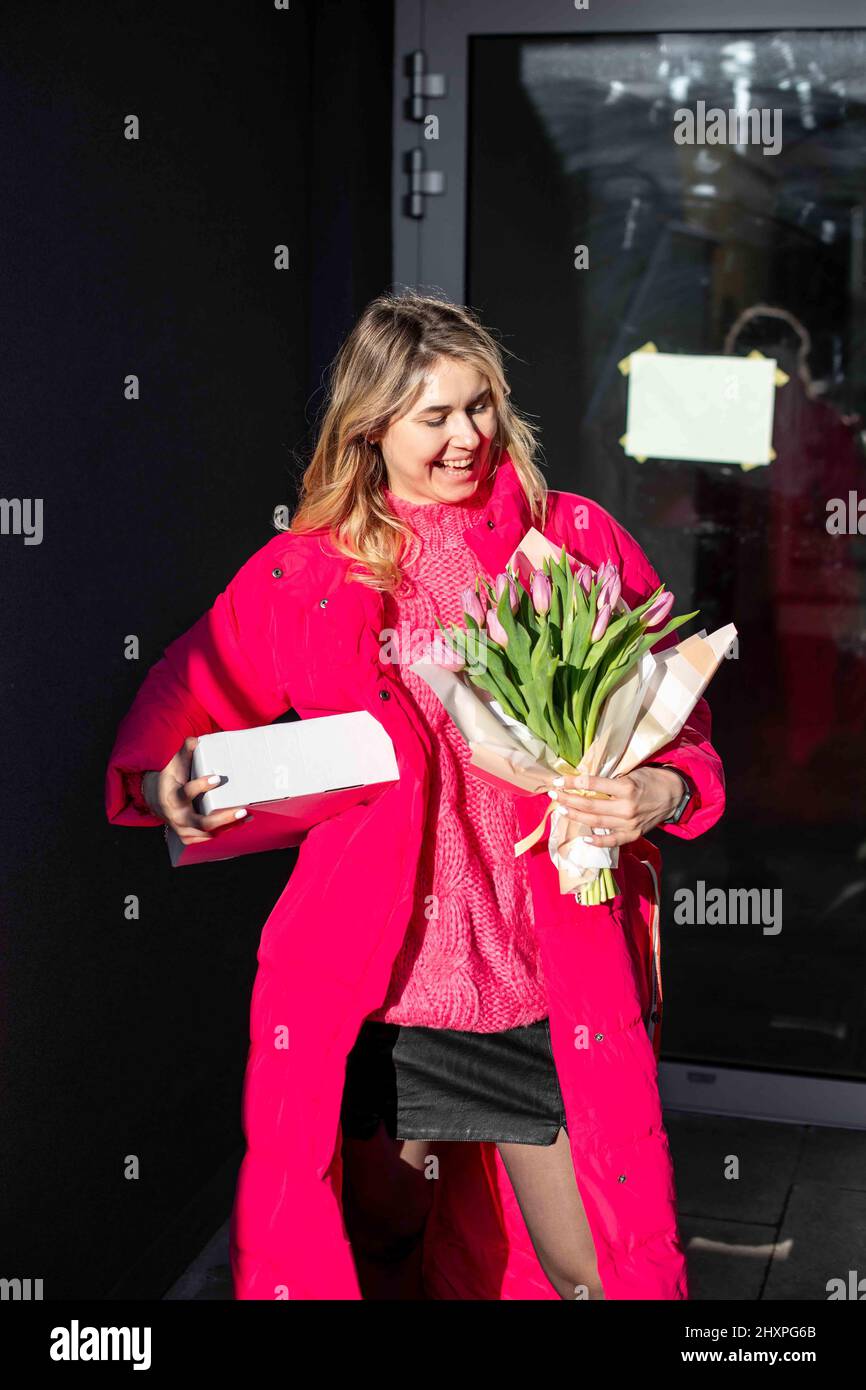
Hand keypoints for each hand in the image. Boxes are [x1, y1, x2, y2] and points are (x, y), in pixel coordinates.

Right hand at [142, 735, 251, 844]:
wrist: (156, 799)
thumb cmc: (170, 779)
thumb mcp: (174, 765)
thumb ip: (184, 752)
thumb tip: (195, 739)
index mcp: (173, 796)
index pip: (187, 793)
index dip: (201, 786)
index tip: (217, 778)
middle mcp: (178, 816)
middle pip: (201, 822)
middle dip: (223, 818)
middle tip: (242, 810)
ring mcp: (183, 828)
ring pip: (208, 832)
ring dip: (228, 826)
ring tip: (246, 816)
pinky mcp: (188, 835)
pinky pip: (207, 838)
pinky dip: (223, 832)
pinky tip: (239, 823)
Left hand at [549, 766, 684, 847]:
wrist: (674, 795)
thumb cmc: (651, 780)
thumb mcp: (632, 773)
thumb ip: (610, 780)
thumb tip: (584, 781)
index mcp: (626, 788)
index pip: (592, 784)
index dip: (572, 782)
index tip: (557, 781)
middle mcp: (626, 808)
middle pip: (589, 804)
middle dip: (568, 799)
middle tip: (553, 795)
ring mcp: (629, 824)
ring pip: (595, 822)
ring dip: (575, 816)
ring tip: (560, 810)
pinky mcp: (633, 835)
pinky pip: (612, 841)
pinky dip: (597, 841)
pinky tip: (583, 838)